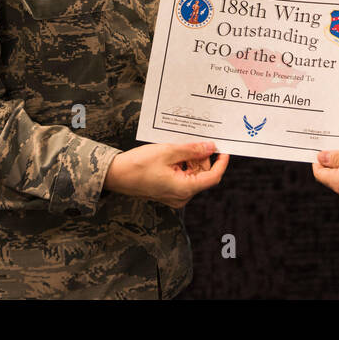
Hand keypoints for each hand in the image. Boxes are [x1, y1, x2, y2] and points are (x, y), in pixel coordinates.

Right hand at [104, 141, 229, 208]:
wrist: (115, 175)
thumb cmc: (138, 165)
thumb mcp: (168, 152)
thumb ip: (192, 150)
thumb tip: (210, 147)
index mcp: (184, 189)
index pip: (213, 177)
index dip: (221, 162)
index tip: (223, 149)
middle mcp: (182, 196)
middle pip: (203, 175)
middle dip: (200, 158)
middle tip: (190, 143)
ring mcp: (175, 195)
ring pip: (193, 174)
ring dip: (190, 160)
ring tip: (176, 149)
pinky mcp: (168, 191)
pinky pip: (183, 177)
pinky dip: (182, 164)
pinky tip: (172, 155)